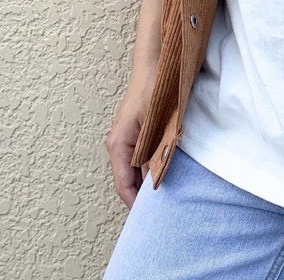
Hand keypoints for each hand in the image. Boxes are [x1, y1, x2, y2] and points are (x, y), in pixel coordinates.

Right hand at [105, 66, 156, 207]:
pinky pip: (141, 155)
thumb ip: (155, 153)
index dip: (134, 203)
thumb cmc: (154, 91)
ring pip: (136, 167)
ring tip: (165, 192)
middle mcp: (119, 143)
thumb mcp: (156, 126)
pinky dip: (151, 164)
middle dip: (142, 193)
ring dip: (148, 178)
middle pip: (129, 178)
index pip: (123, 184)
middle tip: (161, 208)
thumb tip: (154, 181)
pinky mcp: (136, 130)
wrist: (156, 65)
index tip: (147, 218)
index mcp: (118, 145)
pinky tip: (165, 168)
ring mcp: (126, 136)